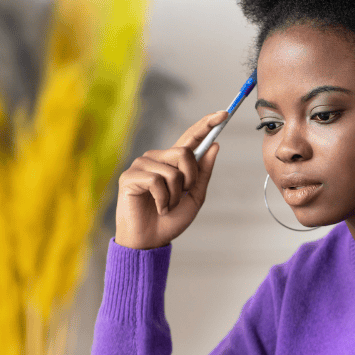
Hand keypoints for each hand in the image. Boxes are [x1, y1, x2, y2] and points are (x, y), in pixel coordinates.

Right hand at [114, 111, 228, 249]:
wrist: (150, 241)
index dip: (206, 124)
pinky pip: (156, 181)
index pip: (190, 137)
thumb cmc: (170, 220)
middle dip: (190, 178)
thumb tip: (215, 145)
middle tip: (182, 196)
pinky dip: (163, 201)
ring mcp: (142, 165)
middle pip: (184, 152)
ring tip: (166, 207)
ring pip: (172, 170)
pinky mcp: (130, 176)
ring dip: (175, 195)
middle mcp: (157, 158)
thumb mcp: (195, 197)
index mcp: (173, 162)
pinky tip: (158, 208)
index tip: (224, 113)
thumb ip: (203, 173)